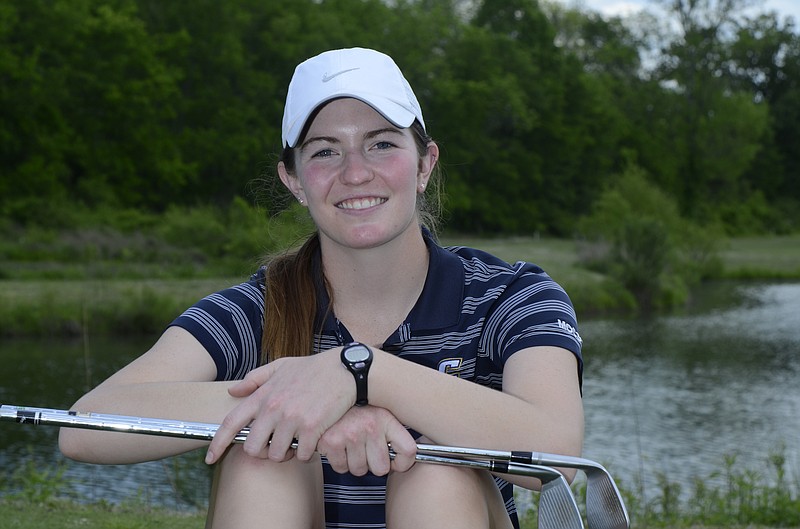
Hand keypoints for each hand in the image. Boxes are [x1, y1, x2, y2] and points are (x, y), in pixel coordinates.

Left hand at [206, 349, 354, 463]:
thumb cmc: (313, 368)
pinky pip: (300, 455)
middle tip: (276, 447)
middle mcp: (274, 408)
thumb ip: (255, 378)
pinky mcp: (311, 429)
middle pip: (253, 448)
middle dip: (262, 452)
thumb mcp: (281, 366)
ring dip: (286, 454)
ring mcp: (292, 419)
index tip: (210, 458)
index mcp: (264, 395)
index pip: (231, 422)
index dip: (217, 443)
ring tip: (296, 442)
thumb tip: (233, 390)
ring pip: (276, 455)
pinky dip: (306, 453)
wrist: (345, 370)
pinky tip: (312, 440)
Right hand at [318, 406, 415, 476]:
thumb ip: (393, 433)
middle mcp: (370, 426)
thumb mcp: (379, 412)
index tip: (396, 463)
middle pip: (381, 468)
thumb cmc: (355, 407)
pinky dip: (340, 461)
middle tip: (367, 451)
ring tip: (351, 445)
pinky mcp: (332, 443)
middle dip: (373, 464)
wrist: (328, 392)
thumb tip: (405, 456)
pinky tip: (340, 446)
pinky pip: (341, 468)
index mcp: (385, 418)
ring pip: (359, 470)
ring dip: (355, 462)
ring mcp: (351, 435)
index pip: (408, 450)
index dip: (403, 463)